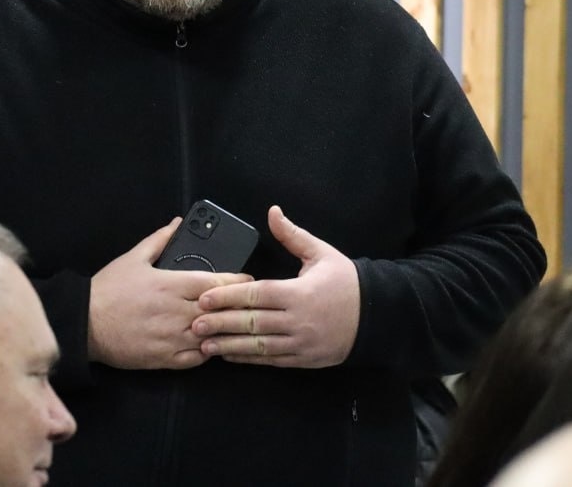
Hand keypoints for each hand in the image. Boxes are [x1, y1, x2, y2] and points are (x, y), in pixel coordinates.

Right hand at [88, 218, 252, 369]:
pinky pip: (197, 358)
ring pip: (212, 336)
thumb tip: (177, 224)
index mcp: (171, 285)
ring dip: (223, 330)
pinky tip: (210, 343)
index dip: (236, 282)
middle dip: (235, 307)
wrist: (84, 324)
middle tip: (247, 303)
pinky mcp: (164, 359)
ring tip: (232, 325)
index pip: (216, 284)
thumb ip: (159, 240)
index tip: (247, 280)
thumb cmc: (108, 290)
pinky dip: (207, 351)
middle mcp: (176, 312)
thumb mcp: (133, 258)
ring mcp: (172, 338)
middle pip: (220, 311)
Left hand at [191, 206, 359, 367]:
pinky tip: (230, 355)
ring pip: (259, 346)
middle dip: (221, 324)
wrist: (377, 316)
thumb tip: (273, 212)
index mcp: (300, 292)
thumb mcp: (321, 253)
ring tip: (205, 345)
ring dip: (230, 346)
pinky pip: (271, 360)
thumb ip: (292, 236)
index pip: (257, 295)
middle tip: (194, 324)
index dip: (228, 296)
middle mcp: (298, 320)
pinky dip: (249, 358)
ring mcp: (300, 343)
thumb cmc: (346, 282)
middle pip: (252, 323)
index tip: (204, 298)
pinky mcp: (303, 358)